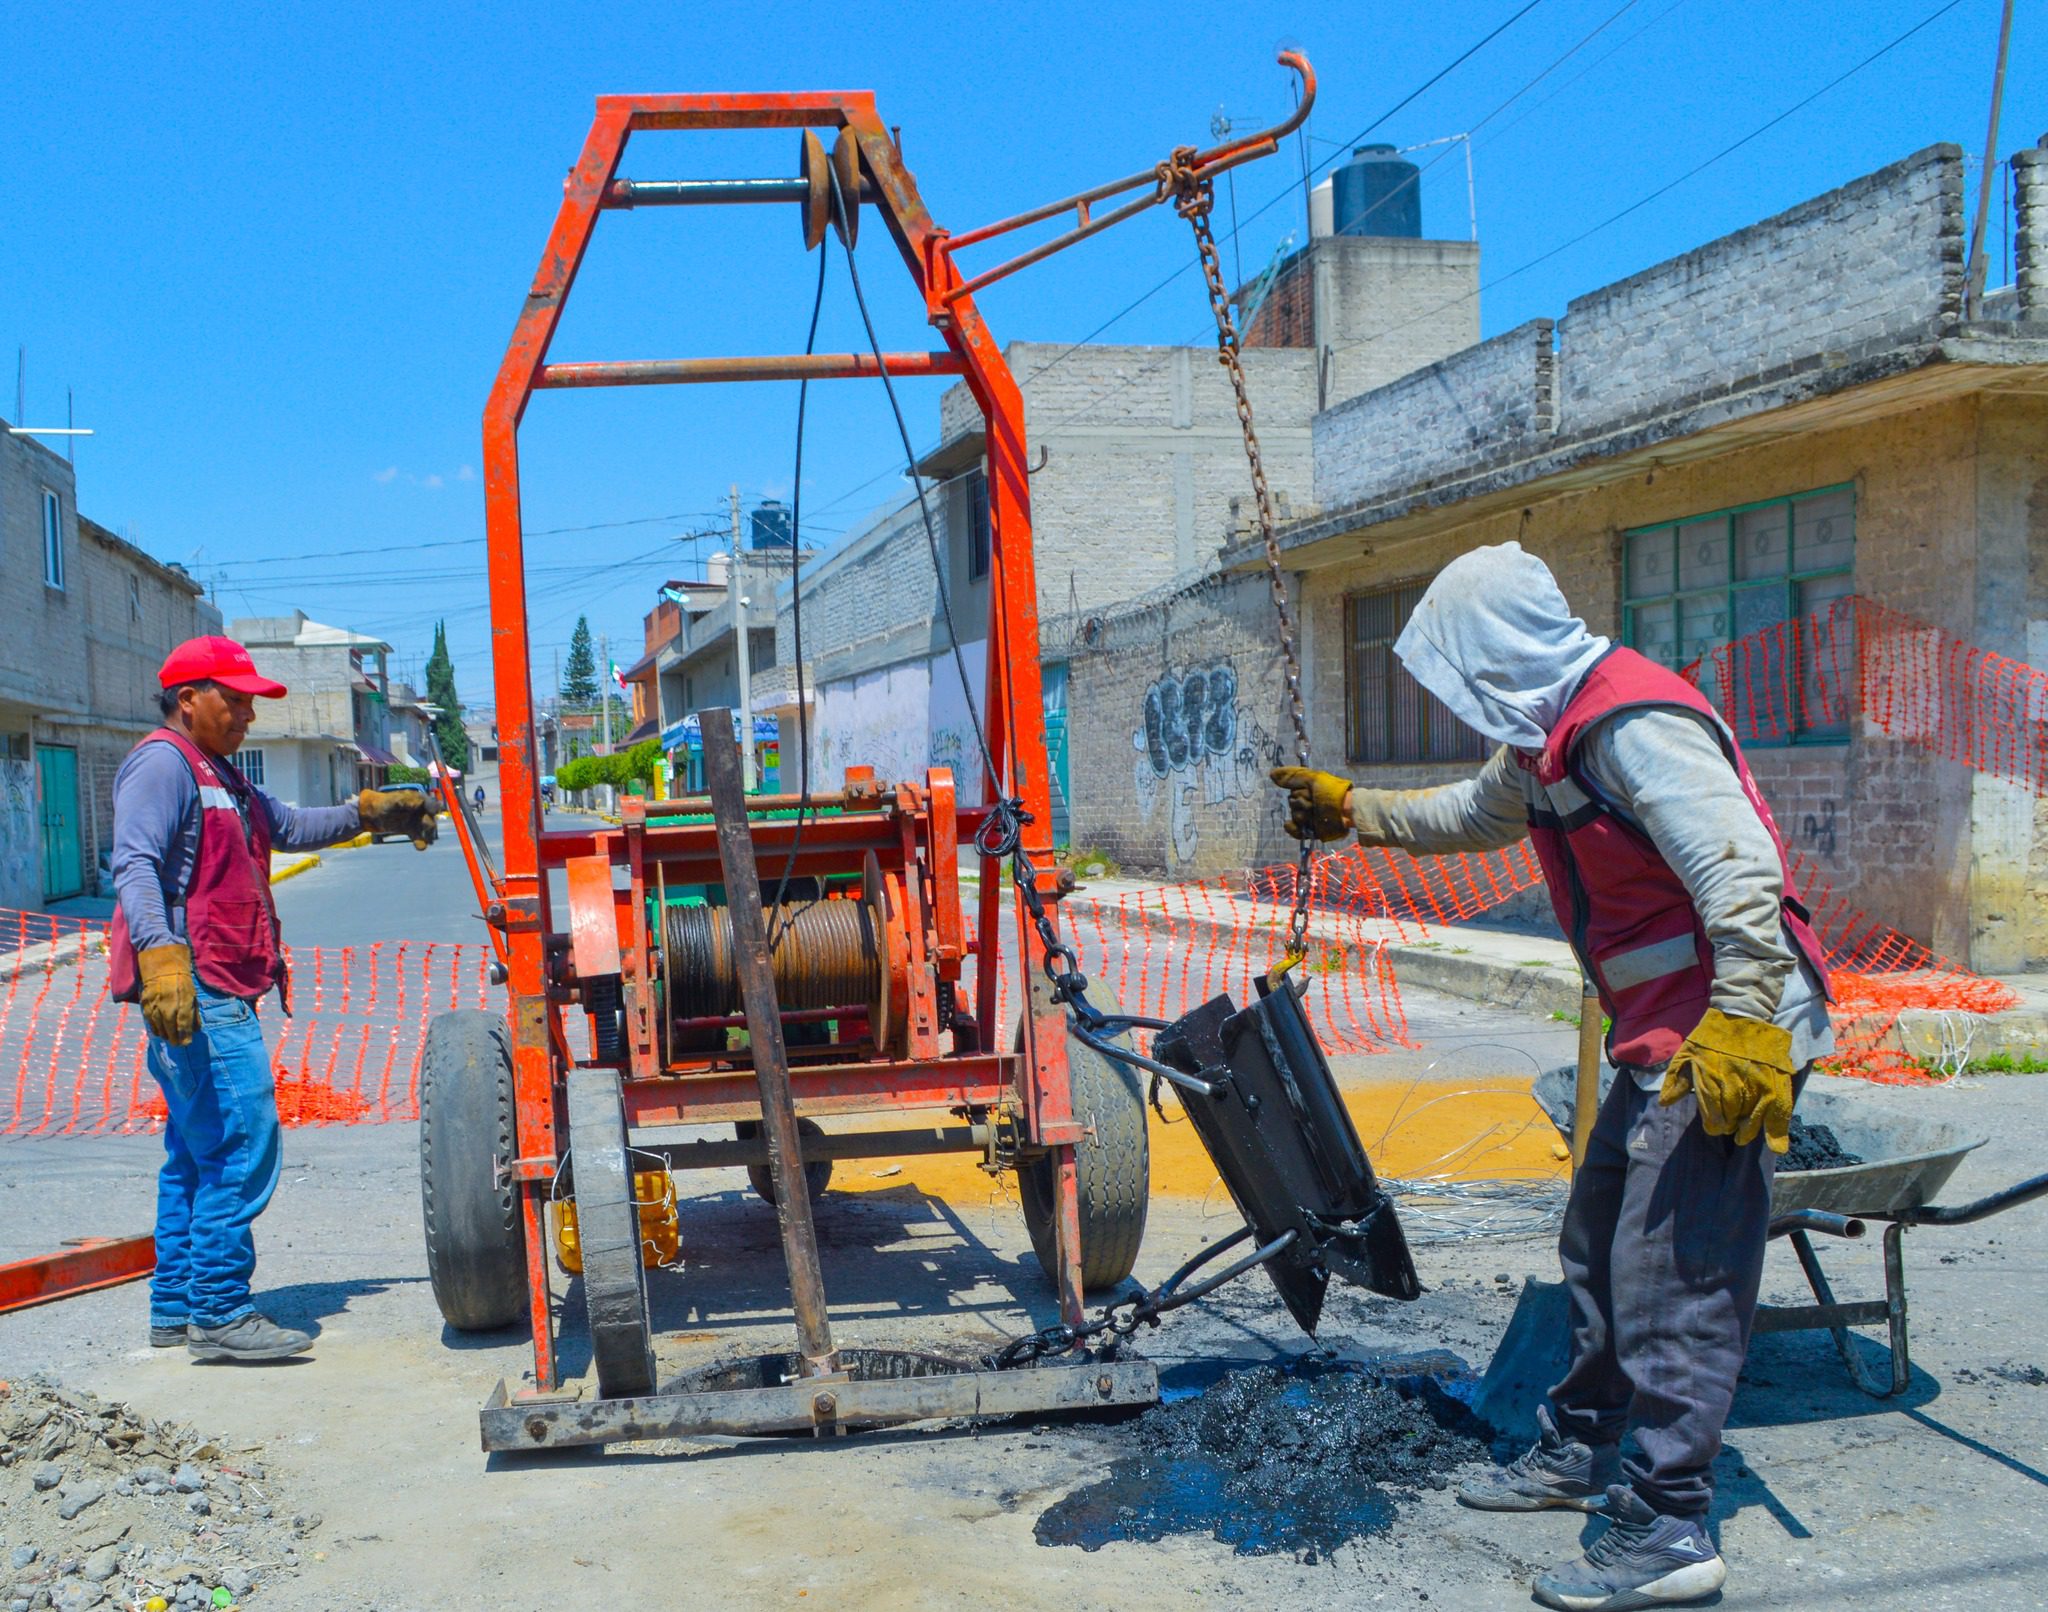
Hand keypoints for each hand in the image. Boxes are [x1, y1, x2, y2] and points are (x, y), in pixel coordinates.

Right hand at [137, 944, 198, 1045]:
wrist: (162, 964)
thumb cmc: (181, 979)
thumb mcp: (192, 994)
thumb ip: (193, 1012)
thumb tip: (195, 1029)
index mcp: (182, 1000)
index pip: (183, 1022)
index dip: (185, 1035)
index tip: (187, 1042)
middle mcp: (168, 1003)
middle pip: (170, 1026)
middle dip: (174, 1038)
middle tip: (178, 1044)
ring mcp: (155, 1003)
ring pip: (158, 1025)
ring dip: (164, 1034)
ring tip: (169, 1039)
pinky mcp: (145, 1002)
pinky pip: (149, 1019)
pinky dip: (154, 1027)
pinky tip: (159, 1031)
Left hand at [357, 788, 438, 850]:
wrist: (371, 814)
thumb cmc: (382, 804)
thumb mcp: (392, 801)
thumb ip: (405, 801)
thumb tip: (419, 803)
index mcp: (417, 799)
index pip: (430, 803)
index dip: (433, 808)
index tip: (433, 813)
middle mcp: (419, 810)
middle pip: (430, 818)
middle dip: (429, 824)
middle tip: (426, 829)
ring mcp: (416, 821)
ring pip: (426, 829)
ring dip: (427, 836)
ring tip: (423, 843)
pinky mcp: (411, 830)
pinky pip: (419, 837)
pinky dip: (421, 842)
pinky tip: (420, 847)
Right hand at [1268, 767, 1352, 841]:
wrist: (1345, 809)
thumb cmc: (1331, 790)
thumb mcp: (1312, 778)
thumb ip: (1292, 776)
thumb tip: (1271, 774)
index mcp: (1306, 792)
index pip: (1292, 792)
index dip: (1299, 791)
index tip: (1309, 790)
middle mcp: (1306, 805)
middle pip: (1293, 804)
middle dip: (1302, 802)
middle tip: (1315, 801)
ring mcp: (1308, 818)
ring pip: (1296, 817)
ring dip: (1304, 814)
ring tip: (1317, 812)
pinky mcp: (1311, 831)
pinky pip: (1294, 831)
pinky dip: (1292, 829)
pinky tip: (1291, 824)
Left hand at [1658, 1006, 1794, 1152]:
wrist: (1740, 1015)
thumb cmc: (1710, 1037)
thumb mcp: (1686, 1053)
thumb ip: (1676, 1079)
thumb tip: (1665, 1103)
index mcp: (1710, 1077)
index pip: (1712, 1114)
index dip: (1713, 1125)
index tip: (1714, 1127)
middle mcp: (1734, 1082)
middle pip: (1732, 1118)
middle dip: (1729, 1126)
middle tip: (1728, 1126)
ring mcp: (1757, 1082)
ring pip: (1753, 1117)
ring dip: (1748, 1129)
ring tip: (1743, 1132)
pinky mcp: (1777, 1080)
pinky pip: (1779, 1110)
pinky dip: (1778, 1130)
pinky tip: (1776, 1146)